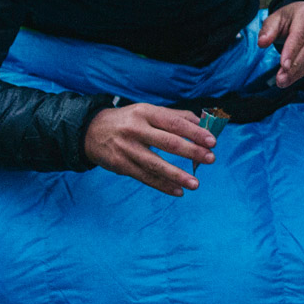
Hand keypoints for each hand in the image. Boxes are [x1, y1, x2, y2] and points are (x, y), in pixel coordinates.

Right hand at [83, 103, 214, 196]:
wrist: (91, 131)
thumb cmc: (129, 120)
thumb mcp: (148, 111)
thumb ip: (176, 116)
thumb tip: (203, 124)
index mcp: (146, 112)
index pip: (174, 123)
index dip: (194, 132)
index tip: (212, 141)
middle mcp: (135, 129)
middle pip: (168, 142)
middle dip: (191, 151)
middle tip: (211, 159)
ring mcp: (127, 148)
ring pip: (156, 164)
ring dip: (178, 175)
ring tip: (196, 183)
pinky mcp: (121, 165)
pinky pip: (145, 177)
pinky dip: (163, 185)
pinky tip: (178, 191)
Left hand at [258, 0, 303, 86]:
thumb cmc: (289, 19)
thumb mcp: (276, 19)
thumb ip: (268, 30)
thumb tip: (261, 43)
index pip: (300, 35)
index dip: (291, 52)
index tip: (282, 66)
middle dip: (294, 67)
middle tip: (281, 80)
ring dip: (299, 72)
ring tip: (284, 81)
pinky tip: (294, 77)